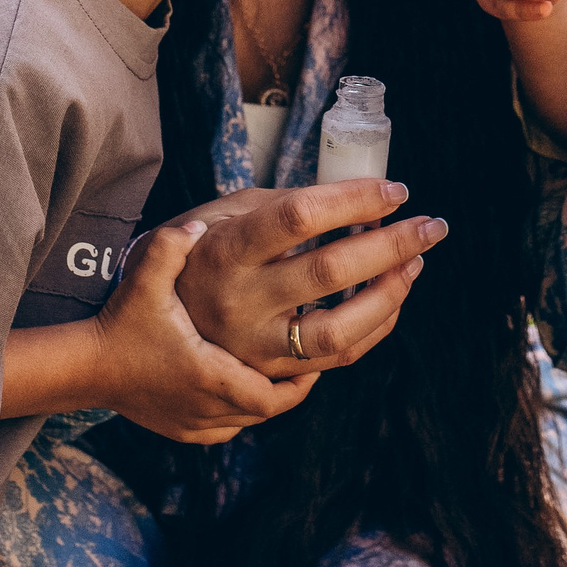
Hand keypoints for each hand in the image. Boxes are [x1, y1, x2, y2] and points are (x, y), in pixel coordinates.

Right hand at [88, 220, 312, 443]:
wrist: (83, 368)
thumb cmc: (118, 325)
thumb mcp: (142, 282)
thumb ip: (169, 247)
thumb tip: (198, 226)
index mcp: (205, 373)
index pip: (269, 394)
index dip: (299, 383)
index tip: (316, 361)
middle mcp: (203, 405)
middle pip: (265, 410)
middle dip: (292, 390)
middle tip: (312, 363)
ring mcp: (191, 421)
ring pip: (247, 420)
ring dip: (268, 398)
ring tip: (289, 371)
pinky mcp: (180, 429)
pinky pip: (225, 428)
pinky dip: (242, 411)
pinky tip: (249, 386)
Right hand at [171, 180, 445, 379]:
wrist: (134, 344)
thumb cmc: (184, 264)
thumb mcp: (212, 216)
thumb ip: (272, 204)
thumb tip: (344, 196)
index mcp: (222, 250)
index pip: (300, 215)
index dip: (353, 199)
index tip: (394, 190)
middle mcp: (238, 301)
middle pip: (330, 270)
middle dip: (393, 244)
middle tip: (432, 224)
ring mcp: (253, 347)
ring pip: (340, 330)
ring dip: (390, 295)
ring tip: (415, 264)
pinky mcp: (267, 377)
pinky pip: (334, 359)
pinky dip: (373, 328)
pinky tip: (393, 298)